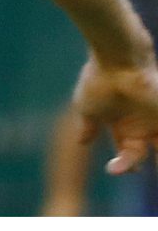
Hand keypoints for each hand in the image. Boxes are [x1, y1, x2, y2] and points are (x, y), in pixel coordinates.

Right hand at [73, 54, 157, 178]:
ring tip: (147, 166)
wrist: (118, 61)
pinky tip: (156, 151)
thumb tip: (81, 142)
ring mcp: (153, 120)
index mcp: (119, 122)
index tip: (112, 169)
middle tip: (133, 169)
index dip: (121, 164)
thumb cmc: (99, 83)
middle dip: (133, 164)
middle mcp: (138, 123)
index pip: (124, 150)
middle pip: (139, 152)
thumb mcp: (88, 109)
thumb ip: (88, 128)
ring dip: (157, 160)